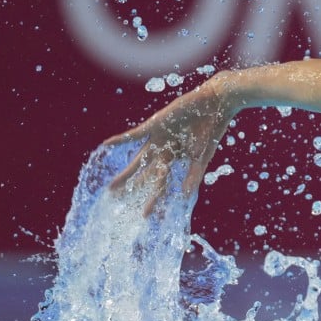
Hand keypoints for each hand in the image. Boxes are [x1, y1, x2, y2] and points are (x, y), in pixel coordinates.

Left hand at [104, 74, 234, 213]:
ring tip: (112, 187)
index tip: (146, 216)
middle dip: (133, 186)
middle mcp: (165, 151)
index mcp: (177, 159)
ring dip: (125, 172)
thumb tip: (185, 196)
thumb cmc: (212, 130)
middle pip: (146, 173)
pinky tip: (106, 145)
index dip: (155, 199)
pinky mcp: (155, 125)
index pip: (163, 183)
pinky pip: (134, 135)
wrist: (215, 104)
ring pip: (138, 159)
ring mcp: (158, 139)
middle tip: (117, 199)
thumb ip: (193, 175)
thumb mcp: (202, 157)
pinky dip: (121, 140)